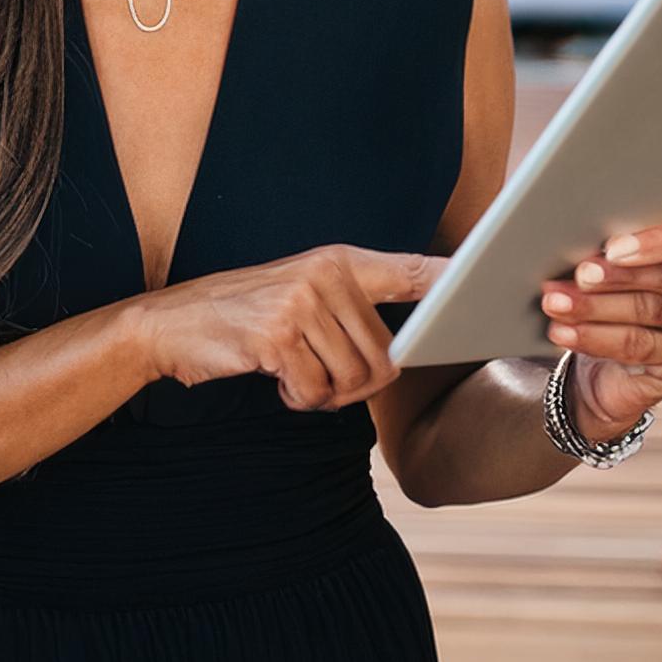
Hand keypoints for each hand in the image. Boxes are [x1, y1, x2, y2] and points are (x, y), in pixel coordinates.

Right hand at [130, 244, 450, 411]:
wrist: (172, 323)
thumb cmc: (245, 318)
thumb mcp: (300, 295)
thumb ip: (350, 311)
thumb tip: (398, 356)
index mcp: (339, 261)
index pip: (410, 269)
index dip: (451, 279)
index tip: (489, 278)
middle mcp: (326, 274)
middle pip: (385, 358)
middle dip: (356, 386)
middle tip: (318, 379)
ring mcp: (301, 303)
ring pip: (353, 380)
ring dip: (325, 395)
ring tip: (294, 375)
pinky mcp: (277, 337)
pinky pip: (316, 392)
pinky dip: (299, 400)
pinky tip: (275, 381)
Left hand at [533, 214, 661, 439]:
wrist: (606, 365)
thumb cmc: (610, 297)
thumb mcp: (612, 266)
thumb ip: (612, 250)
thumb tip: (576, 242)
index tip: (613, 246)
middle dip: (615, 275)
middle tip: (577, 275)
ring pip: (652, 311)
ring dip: (596, 307)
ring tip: (557, 304)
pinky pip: (642, 347)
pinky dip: (596, 337)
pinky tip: (565, 333)